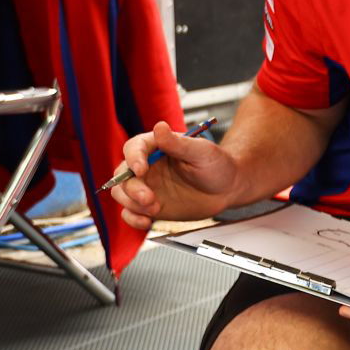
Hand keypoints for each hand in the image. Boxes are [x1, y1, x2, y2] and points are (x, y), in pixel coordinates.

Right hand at [109, 121, 236, 229]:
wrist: (227, 189)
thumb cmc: (217, 165)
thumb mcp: (202, 151)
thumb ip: (179, 143)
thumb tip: (159, 127)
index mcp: (156, 147)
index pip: (134, 148)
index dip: (134, 158)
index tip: (141, 170)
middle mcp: (146, 167)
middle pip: (123, 174)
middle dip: (132, 188)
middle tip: (149, 198)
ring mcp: (146, 187)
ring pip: (122, 194)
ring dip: (133, 204)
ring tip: (156, 208)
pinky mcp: (148, 205)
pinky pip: (130, 212)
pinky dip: (132, 219)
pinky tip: (146, 222)